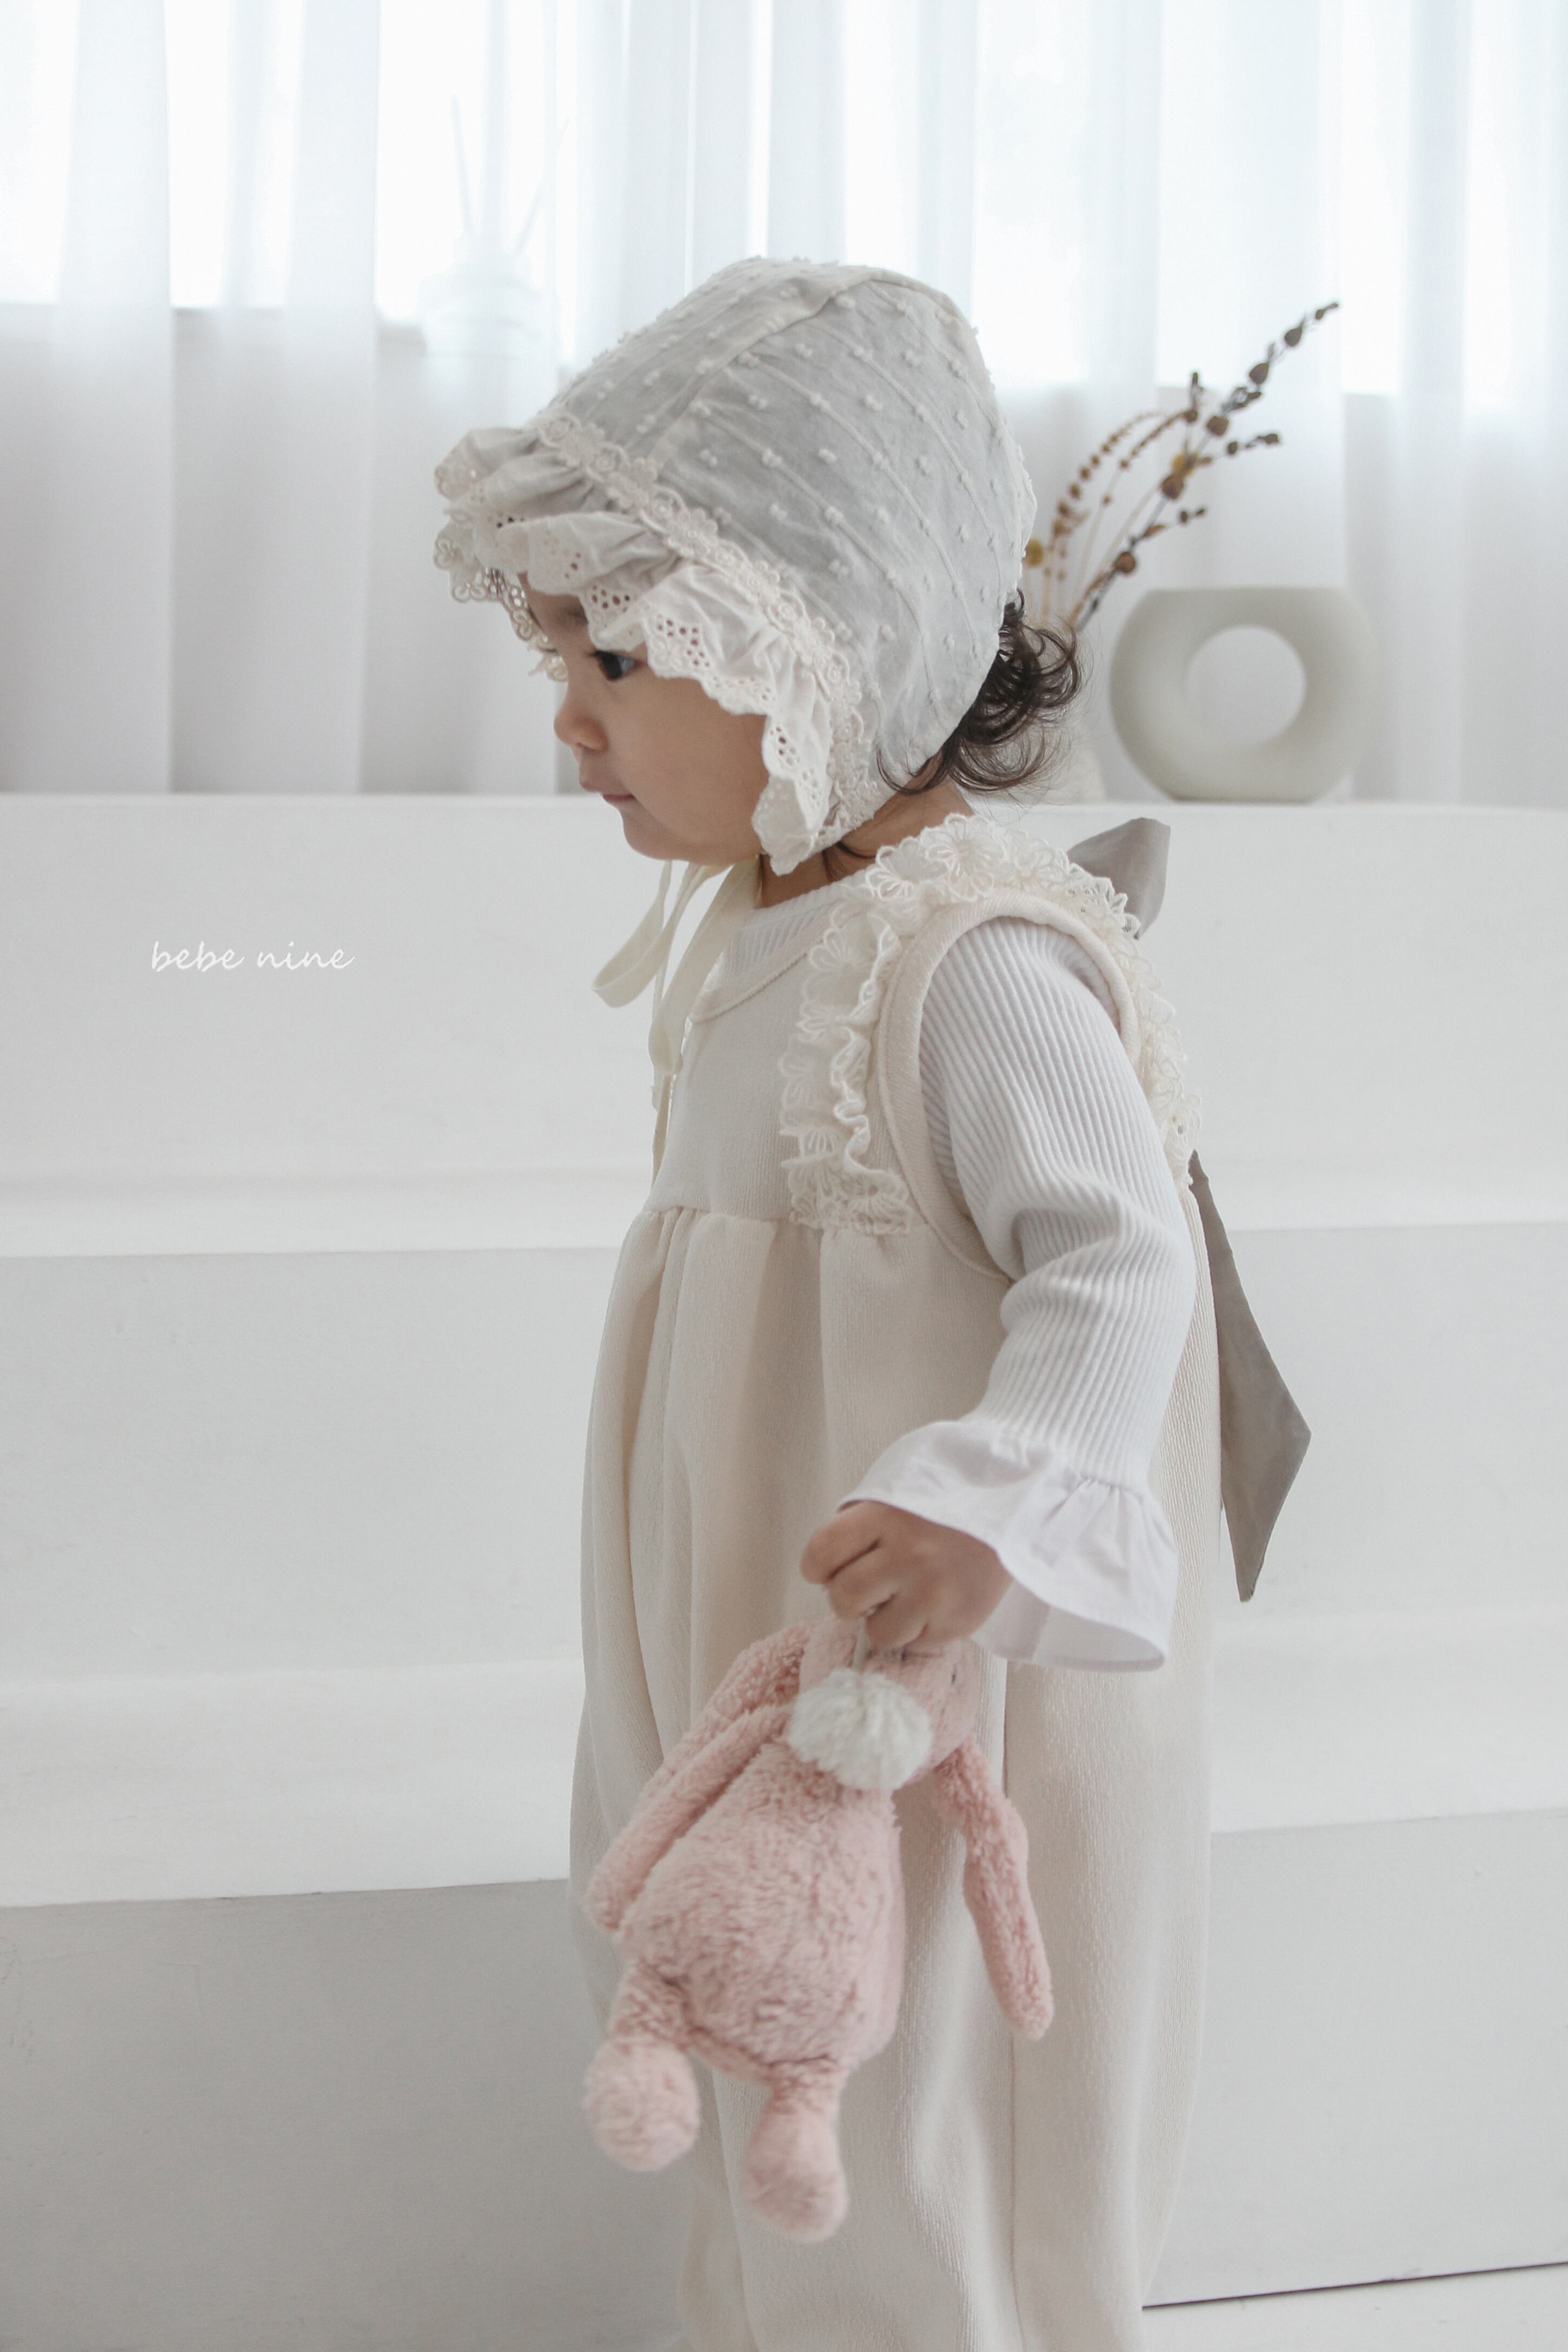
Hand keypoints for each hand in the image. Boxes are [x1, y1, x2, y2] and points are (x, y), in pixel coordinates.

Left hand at [798, 1500, 1014, 1653]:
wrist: (1018, 1511)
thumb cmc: (945, 1505)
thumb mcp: (898, 1492)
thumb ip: (860, 1524)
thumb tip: (827, 1569)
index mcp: (885, 1515)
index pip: (821, 1553)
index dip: (818, 1567)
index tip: (828, 1568)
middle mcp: (908, 1555)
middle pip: (843, 1598)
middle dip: (846, 1598)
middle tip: (866, 1588)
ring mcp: (934, 1593)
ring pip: (877, 1633)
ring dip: (882, 1620)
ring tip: (901, 1599)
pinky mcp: (958, 1623)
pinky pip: (914, 1644)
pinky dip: (915, 1630)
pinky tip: (930, 1605)